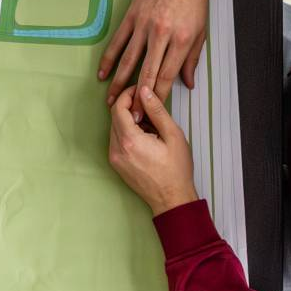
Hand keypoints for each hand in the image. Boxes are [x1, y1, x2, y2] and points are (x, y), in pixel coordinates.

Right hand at [99, 0, 210, 106]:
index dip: (158, 98)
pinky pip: (118, 42)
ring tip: (111, 100)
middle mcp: (161, 35)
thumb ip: (192, 59)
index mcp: (181, 41)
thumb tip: (188, 84)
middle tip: (131, 117)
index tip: (151, 113)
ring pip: (128, 61)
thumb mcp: (201, 31)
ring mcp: (144, 26)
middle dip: (137, 98)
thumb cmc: (194, 0)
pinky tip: (102, 73)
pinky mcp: (131, 17)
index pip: (166, 77)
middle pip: (146, 74)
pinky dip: (109, 59)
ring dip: (118, 83)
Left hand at [106, 85, 198, 217]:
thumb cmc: (176, 171)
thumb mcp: (173, 135)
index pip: (118, 108)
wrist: (172, 200)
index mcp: (130, 141)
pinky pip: (117, 141)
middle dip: (129, 106)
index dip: (127, 94)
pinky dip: (127, 133)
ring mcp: (115, 158)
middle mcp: (117, 150)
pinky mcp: (117, 165)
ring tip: (150, 124)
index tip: (139, 90)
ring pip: (115, 128)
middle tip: (148, 105)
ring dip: (128, 120)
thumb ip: (157, 110)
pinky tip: (145, 137)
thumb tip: (145, 91)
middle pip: (114, 117)